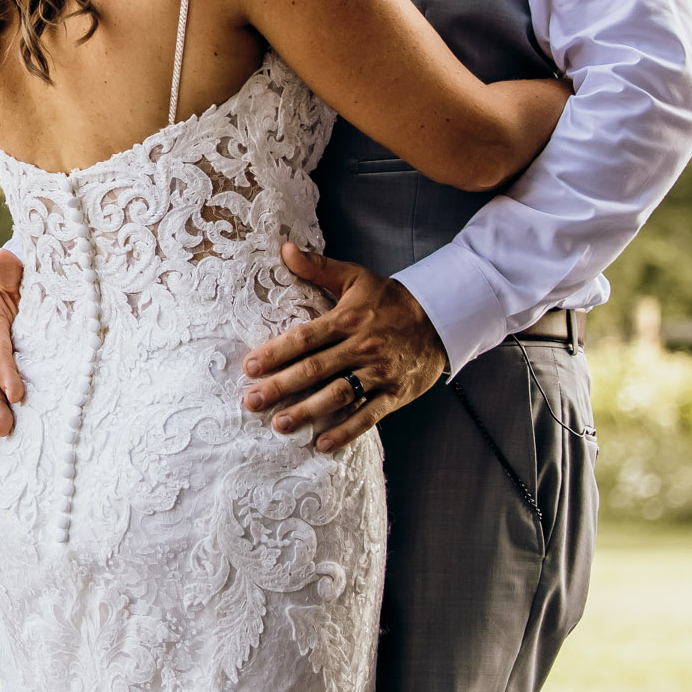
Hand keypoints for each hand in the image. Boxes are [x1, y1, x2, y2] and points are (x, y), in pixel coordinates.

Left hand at [241, 242, 445, 454]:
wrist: (441, 318)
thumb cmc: (389, 300)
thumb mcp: (355, 277)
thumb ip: (318, 266)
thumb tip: (285, 248)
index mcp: (347, 319)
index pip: (305, 338)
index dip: (276, 353)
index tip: (249, 367)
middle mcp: (361, 347)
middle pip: (315, 369)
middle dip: (281, 386)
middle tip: (252, 401)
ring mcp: (379, 373)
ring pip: (339, 394)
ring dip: (309, 412)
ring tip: (281, 424)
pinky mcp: (395, 394)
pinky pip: (369, 415)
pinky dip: (347, 431)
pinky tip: (323, 444)